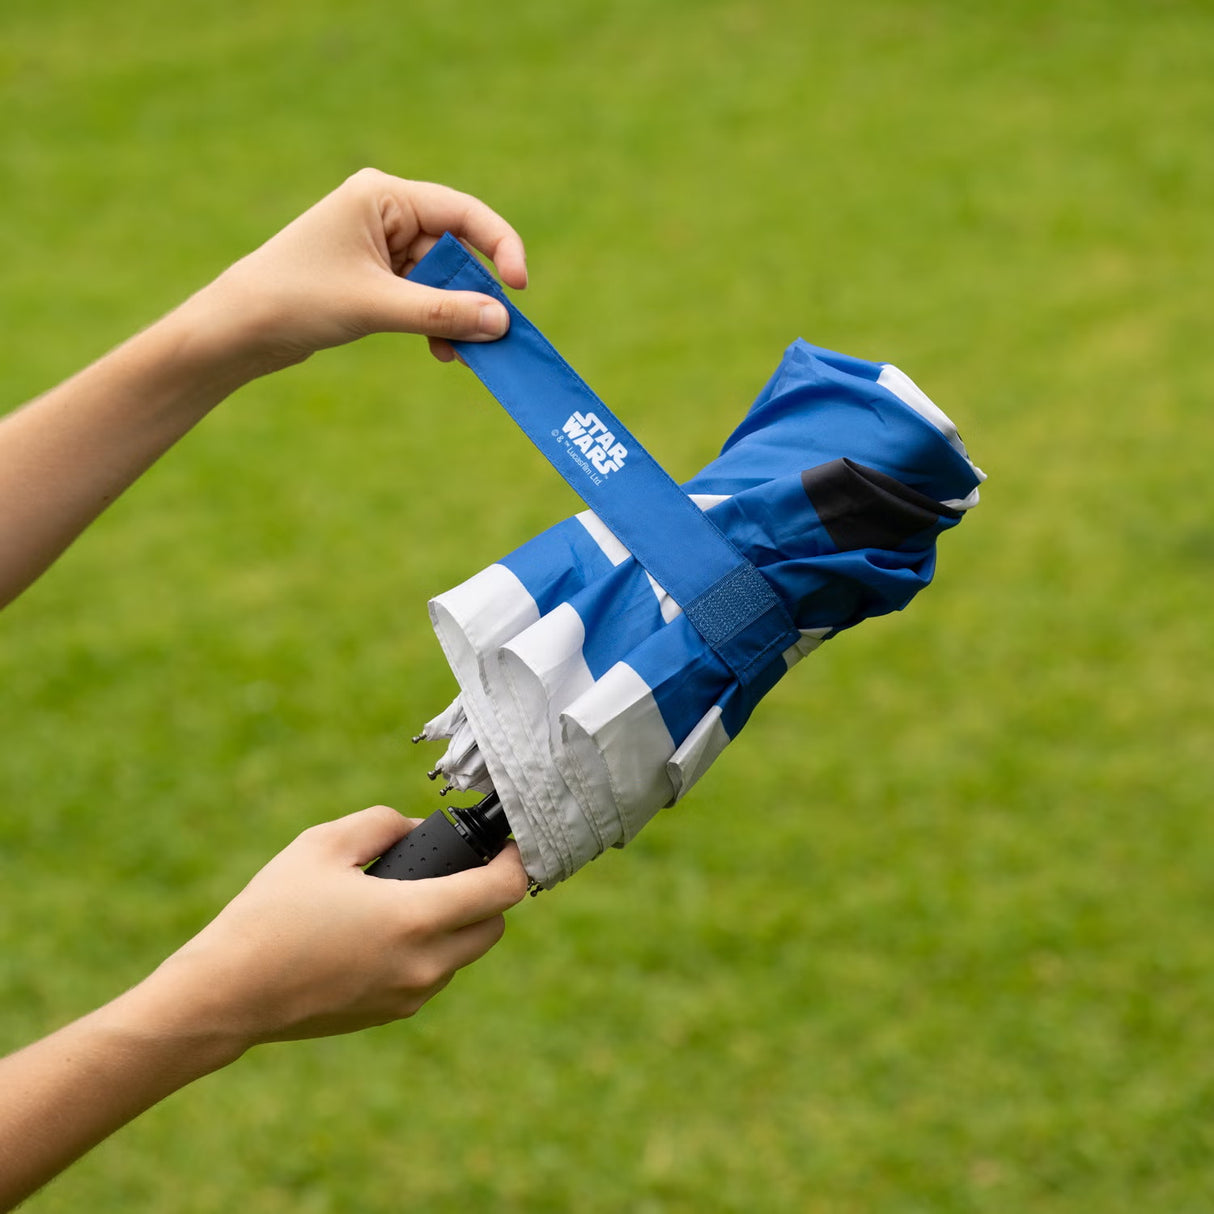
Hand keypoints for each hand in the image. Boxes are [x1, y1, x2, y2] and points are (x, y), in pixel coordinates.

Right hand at [139, 805, 528, 1051]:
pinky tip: (384, 930)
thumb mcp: (323, 844)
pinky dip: (428, 950)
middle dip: (487, 893)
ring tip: (410, 895)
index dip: (516, 862)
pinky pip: (432, 976)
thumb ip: (382, 824)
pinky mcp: (390, 1015)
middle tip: (459, 866)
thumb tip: (415, 828)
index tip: (508, 844)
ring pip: (463, 954)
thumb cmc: (272, 912)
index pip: (503, 892)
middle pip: (493, 927)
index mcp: (415, 918)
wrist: (228, 994)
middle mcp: (424, 964)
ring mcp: (409, 996)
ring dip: (456, 924)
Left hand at [191, 168, 527, 376]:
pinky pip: (421, 298)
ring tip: (465, 355)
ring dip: (454, 317)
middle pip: (454, 251)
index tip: (518, 287)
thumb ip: (442, 314)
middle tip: (495, 336)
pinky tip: (442, 352)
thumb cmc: (296, 299)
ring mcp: (378, 247)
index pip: (461, 213)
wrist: (238, 329)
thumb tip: (501, 321)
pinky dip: (435, 324)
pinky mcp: (372, 279)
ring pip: (440, 281)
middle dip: (473, 295)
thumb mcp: (376, 306)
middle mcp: (383, 214)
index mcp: (382, 196)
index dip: (499, 247)